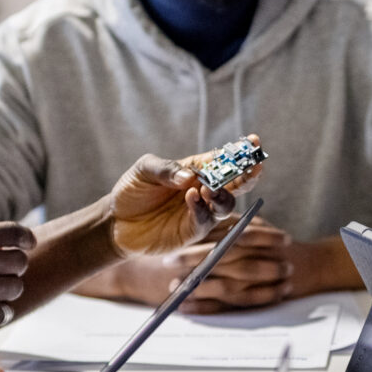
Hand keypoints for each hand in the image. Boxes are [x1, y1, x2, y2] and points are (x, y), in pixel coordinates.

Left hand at [107, 142, 259, 257]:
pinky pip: (204, 220)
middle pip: (235, 182)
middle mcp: (204, 189)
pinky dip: (201, 208)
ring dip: (223, 194)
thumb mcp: (145, 171)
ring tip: (209, 188)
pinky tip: (191, 197)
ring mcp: (200, 210)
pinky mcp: (192, 230)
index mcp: (196, 169)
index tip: (254, 141)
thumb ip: (166, 169)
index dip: (241, 151)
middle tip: (254, 166)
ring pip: (226, 203)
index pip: (224, 159)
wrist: (117, 221)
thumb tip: (189, 175)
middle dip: (247, 174)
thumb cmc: (133, 191)